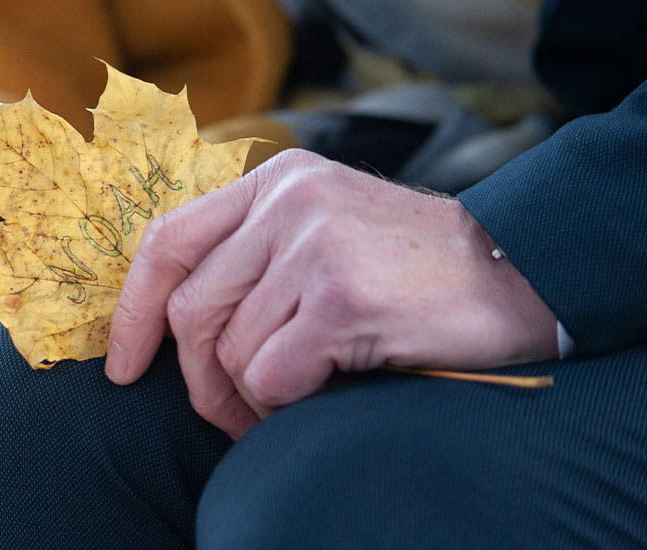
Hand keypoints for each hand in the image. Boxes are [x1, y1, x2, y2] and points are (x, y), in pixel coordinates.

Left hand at [104, 149, 557, 437]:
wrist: (521, 273)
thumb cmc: (415, 271)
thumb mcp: (325, 231)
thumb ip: (255, 253)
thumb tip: (173, 327)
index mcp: (274, 182)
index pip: (167, 242)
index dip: (133, 311)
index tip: (124, 366)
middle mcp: (287, 203)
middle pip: (191, 310)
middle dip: (196, 379)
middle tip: (226, 414)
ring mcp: (313, 246)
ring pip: (229, 351)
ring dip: (248, 399)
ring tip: (287, 405)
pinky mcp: (339, 297)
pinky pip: (270, 375)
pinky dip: (282, 405)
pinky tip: (319, 398)